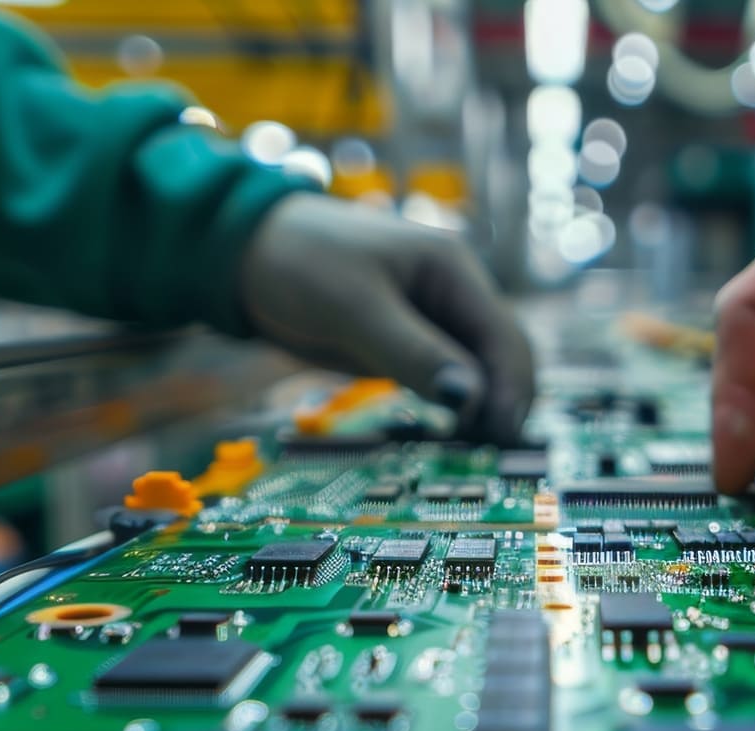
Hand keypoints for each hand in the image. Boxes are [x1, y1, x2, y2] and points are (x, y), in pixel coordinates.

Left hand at [242, 195, 534, 441]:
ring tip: (468, 456)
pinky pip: (440, 382)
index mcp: (452, 271)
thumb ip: (413, 353)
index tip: (498, 436)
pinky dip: (447, 411)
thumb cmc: (300, 259)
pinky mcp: (403, 345)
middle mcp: (451, 297)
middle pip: (500, 359)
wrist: (244, 250)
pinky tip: (443, 438)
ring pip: (474, 375)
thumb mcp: (356, 308)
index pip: (504, 337)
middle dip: (502, 404)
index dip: (510, 389)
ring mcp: (429, 322)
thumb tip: (469, 399)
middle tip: (488, 456)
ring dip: (478, 412)